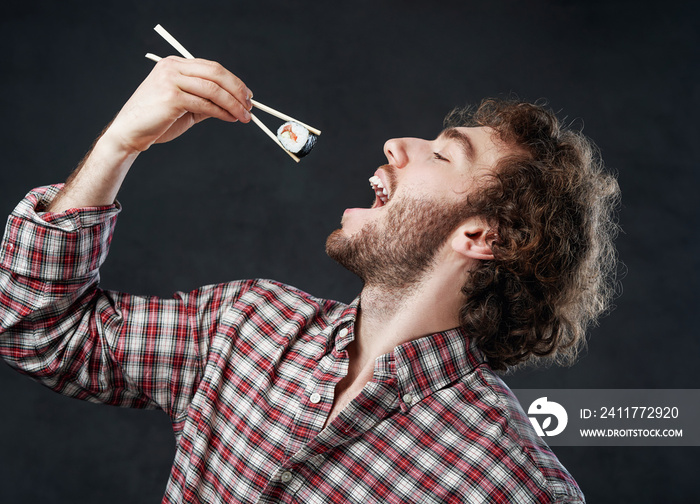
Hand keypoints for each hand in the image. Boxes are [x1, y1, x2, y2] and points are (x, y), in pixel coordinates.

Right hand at [105, 56, 252, 152]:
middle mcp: (172, 67)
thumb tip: (233, 104)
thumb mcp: (185, 107)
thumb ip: (205, 101)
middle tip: (250, 105)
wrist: (129, 133)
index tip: (247, 95)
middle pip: (216, 73)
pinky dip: (221, 112)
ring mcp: (171, 80)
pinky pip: (205, 104)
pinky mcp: (171, 97)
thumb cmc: (156, 121)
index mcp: (174, 64)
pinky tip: (230, 118)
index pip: (212, 68)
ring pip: (213, 89)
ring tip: (244, 116)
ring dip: (233, 103)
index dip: (233, 81)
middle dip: (237, 90)